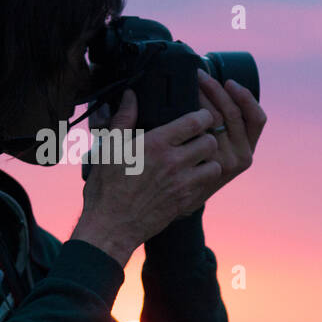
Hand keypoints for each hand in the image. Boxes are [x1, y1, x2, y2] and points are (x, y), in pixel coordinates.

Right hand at [71, 89, 222, 265]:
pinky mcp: (186, 201)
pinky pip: (207, 184)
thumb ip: (123, 119)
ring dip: (209, 159)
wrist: (111, 226)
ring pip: (215, 164)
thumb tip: (130, 95)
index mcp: (156, 144)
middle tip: (197, 137)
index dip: (202, 115)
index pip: (196, 121)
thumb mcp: (110, 148)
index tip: (198, 116)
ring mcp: (182, 184)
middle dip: (207, 136)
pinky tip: (191, 176)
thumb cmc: (106, 187)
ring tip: (197, 158)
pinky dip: (204, 178)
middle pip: (210, 141)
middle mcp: (174, 162)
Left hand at [192, 68, 266, 200]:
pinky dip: (196, 118)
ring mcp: (226, 162)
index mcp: (249, 146)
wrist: (182, 198)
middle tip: (200, 76)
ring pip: (218, 120)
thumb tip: (212, 87)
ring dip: (204, 99)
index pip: (257, 118)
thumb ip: (225, 123)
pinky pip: (203, 134)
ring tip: (191, 87)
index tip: (229, 82)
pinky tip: (186, 110)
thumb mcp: (221, 147)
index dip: (245, 97)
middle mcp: (243, 154)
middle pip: (235, 114)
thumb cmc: (198, 165)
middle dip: (217, 90)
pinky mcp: (209, 166)